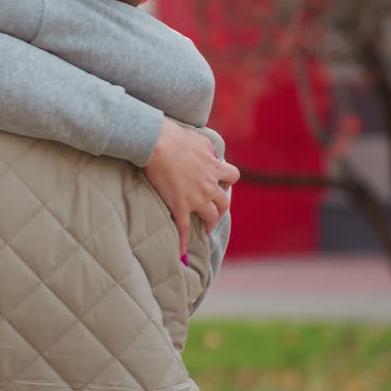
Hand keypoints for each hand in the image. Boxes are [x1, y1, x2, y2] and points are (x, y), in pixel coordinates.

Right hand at [143, 119, 239, 262]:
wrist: (157, 143)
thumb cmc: (175, 136)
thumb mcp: (199, 139)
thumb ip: (208, 149)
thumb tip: (211, 153)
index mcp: (214, 167)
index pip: (233, 175)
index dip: (228, 180)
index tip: (220, 182)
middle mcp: (209, 185)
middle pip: (224, 202)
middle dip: (221, 208)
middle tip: (215, 212)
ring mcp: (196, 198)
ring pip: (211, 216)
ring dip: (211, 223)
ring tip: (207, 229)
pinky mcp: (180, 206)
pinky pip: (184, 229)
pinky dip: (184, 243)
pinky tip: (182, 254)